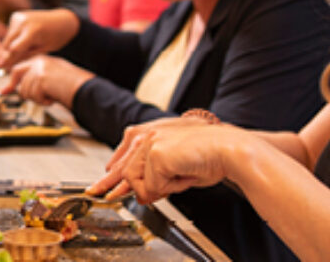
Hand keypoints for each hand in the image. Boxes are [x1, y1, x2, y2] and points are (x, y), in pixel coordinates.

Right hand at [0, 9, 80, 68]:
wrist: (62, 21)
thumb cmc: (54, 39)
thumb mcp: (41, 50)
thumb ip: (23, 56)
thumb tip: (3, 64)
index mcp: (32, 32)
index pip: (14, 49)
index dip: (8, 59)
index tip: (1, 66)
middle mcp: (23, 22)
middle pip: (7, 44)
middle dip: (10, 53)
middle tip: (20, 58)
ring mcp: (18, 17)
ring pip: (7, 38)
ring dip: (12, 45)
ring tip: (27, 46)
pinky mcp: (15, 15)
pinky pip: (10, 32)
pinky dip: (14, 37)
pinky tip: (26, 37)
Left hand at [0, 55, 93, 106]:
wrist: (85, 89)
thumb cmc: (73, 87)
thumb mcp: (51, 80)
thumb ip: (35, 81)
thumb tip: (19, 89)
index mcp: (42, 60)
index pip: (18, 70)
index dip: (10, 83)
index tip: (2, 92)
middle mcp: (39, 61)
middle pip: (18, 79)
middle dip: (24, 92)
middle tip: (37, 98)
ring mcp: (39, 68)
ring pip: (25, 90)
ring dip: (37, 98)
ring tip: (52, 96)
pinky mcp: (40, 77)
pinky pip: (33, 95)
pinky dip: (43, 101)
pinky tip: (53, 98)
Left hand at [91, 120, 236, 204]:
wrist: (230, 149)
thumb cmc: (210, 158)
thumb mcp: (177, 170)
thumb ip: (157, 179)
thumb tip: (143, 195)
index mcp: (151, 135)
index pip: (125, 158)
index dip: (113, 176)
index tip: (103, 187)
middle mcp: (147, 136)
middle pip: (122, 170)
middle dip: (115, 187)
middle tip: (99, 193)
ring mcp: (150, 144)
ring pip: (137, 181)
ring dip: (157, 188)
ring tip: (178, 181)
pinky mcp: (156, 154)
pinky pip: (153, 185)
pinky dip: (169, 187)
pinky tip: (184, 177)